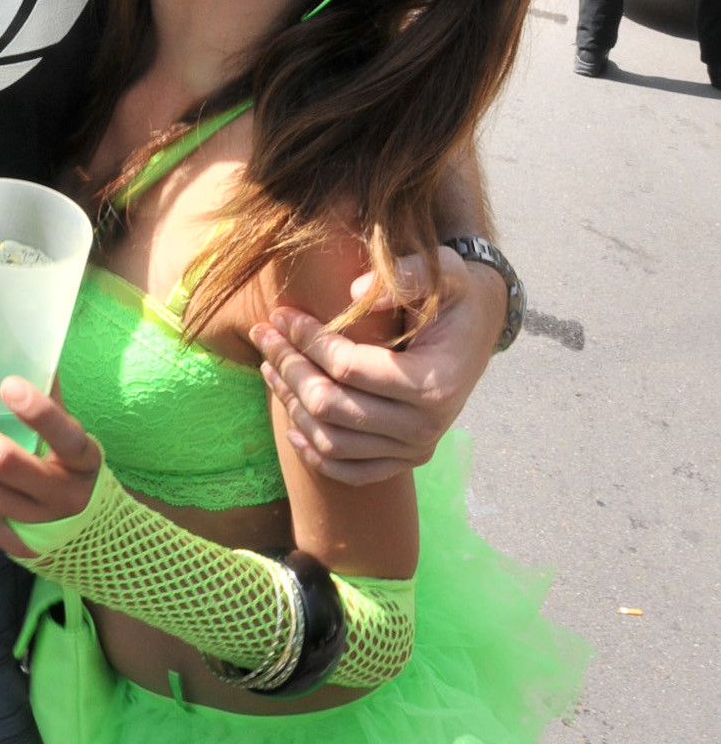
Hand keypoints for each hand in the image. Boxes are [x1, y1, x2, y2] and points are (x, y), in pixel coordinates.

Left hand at [0, 378, 101, 556]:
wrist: (92, 534)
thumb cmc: (73, 468)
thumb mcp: (74, 436)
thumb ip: (50, 399)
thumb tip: (21, 345)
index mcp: (83, 461)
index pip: (65, 437)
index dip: (39, 413)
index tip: (7, 383)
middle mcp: (61, 495)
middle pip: (2, 462)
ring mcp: (36, 524)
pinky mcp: (15, 545)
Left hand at [250, 247, 506, 484]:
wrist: (479, 329)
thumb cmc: (454, 296)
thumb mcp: (444, 271)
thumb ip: (408, 275)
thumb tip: (357, 292)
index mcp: (432, 383)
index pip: (347, 367)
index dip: (306, 340)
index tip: (281, 314)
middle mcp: (426, 427)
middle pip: (331, 406)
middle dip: (289, 368)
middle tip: (264, 335)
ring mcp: (415, 450)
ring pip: (332, 441)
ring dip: (291, 405)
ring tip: (269, 367)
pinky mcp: (407, 462)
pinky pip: (351, 472)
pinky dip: (316, 455)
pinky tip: (291, 426)